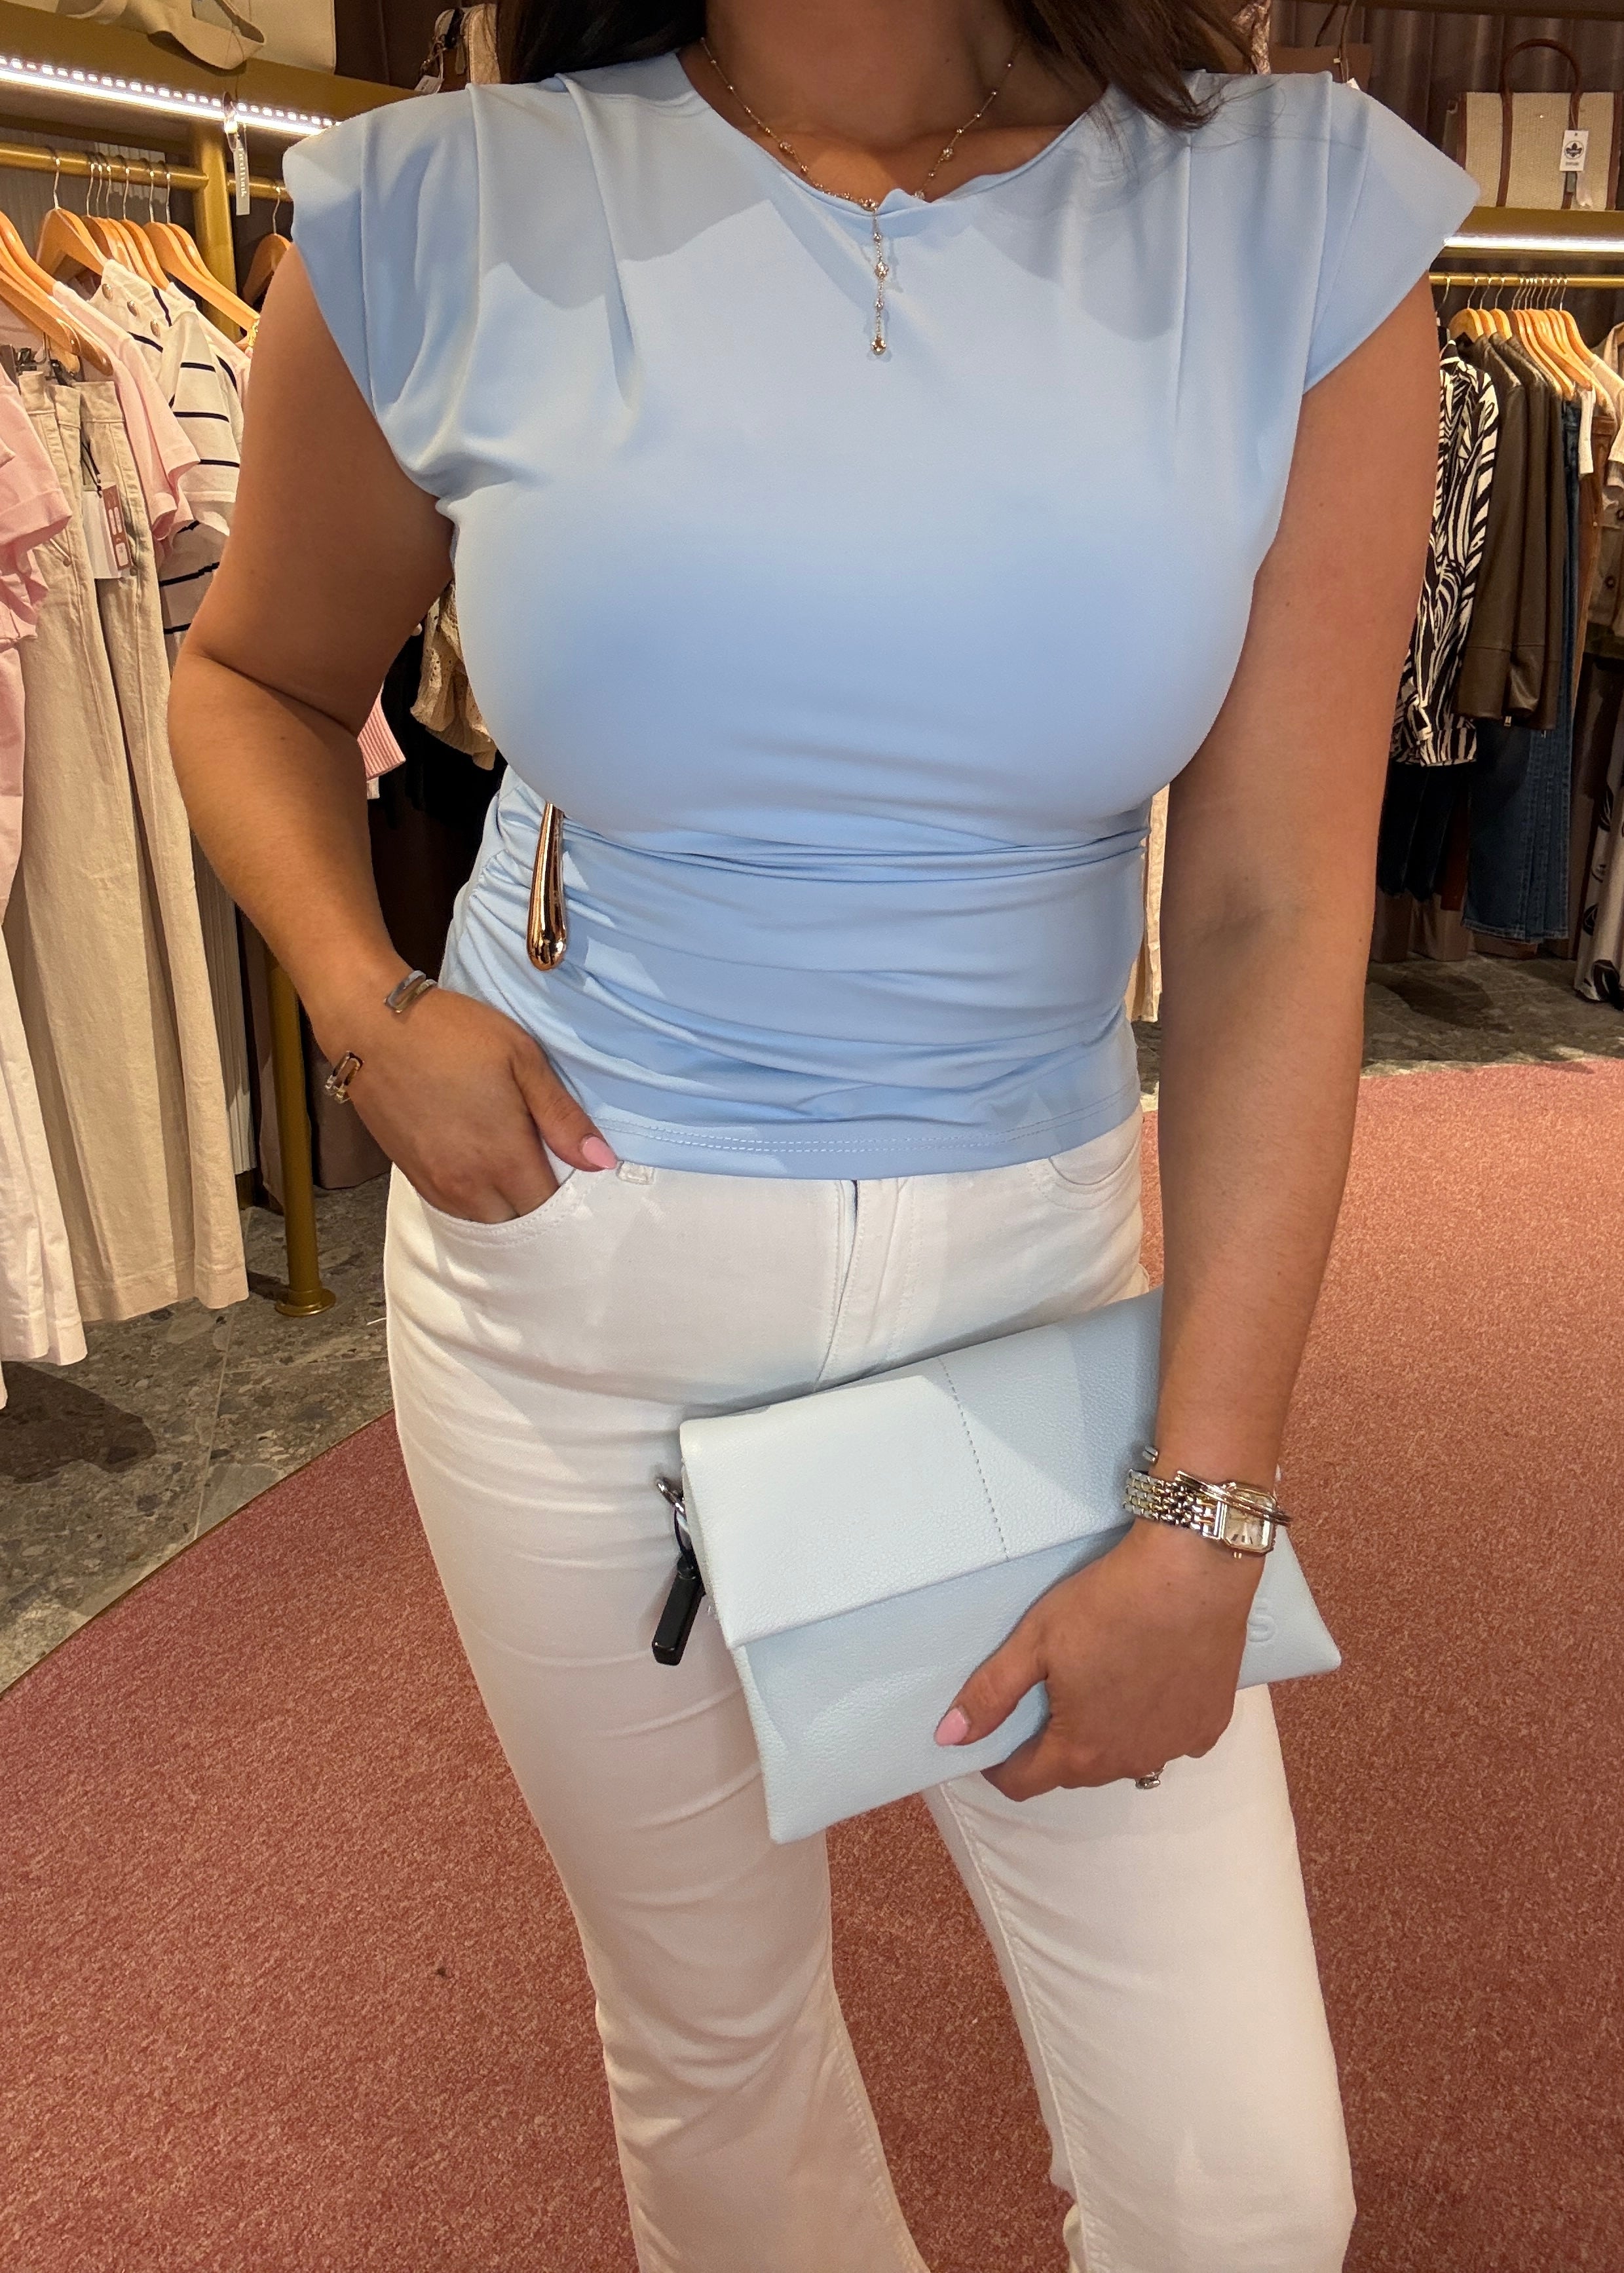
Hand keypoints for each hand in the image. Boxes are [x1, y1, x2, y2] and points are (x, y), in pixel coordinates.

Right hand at [318, 978, 615, 1221]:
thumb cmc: (454, 1033)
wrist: (372, 1025)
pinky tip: (483, 1168)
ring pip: (486, 1221)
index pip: (549, 1208)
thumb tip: (603, 1162)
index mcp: (503, 1157)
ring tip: (518, 1169)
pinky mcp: (411, 1177)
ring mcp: (436, 1184)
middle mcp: (469, 1184)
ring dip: (506, 1206)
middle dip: (539, 1206)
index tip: (579, 1175)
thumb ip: (562, 1116)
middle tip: (549, 1169)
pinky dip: (476, 1199)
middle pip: (518, 1222)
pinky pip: (455, 1208)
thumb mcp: (521, 1059)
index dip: (571, 1199)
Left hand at [933, 1520, 1262, 1799]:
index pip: (1025, 1782)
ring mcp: (1176, 1746)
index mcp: (1080, 1749)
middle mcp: (1130, 1761)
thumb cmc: (1108, 1602)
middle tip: (1047, 1701)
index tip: (992, 1746)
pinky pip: (1171, 1739)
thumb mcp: (1035, 1641)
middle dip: (1054, 1748)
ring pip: (1126, 1757)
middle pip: (1077, 1771)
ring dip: (1106, 1738)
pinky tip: (1150, 1686)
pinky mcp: (1210, 1724)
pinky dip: (1154, 1723)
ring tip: (1098, 1691)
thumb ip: (991, 1694)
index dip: (1000, 1767)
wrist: (1193, 1572)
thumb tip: (949, 1737)